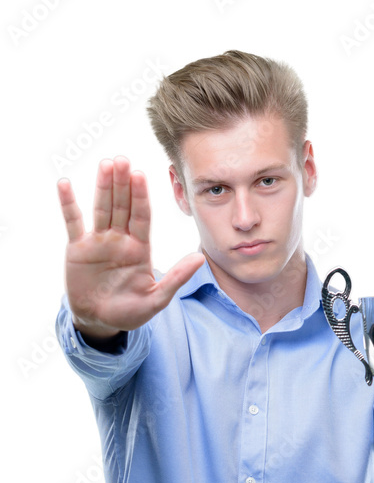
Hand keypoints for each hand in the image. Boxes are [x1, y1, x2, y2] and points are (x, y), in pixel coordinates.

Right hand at [57, 156, 204, 334]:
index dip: (140, 197)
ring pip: (101, 208)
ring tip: (105, 164)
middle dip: (123, 184)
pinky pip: (73, 222)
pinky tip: (65, 184)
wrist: (100, 322)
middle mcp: (120, 240)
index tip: (140, 175)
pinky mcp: (78, 248)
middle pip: (122, 206)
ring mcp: (98, 242)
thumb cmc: (130, 312)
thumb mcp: (156, 300)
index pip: (142, 217)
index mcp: (140, 249)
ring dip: (102, 186)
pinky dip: (68, 204)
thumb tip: (200, 258)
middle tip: (122, 160)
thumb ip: (176, 278)